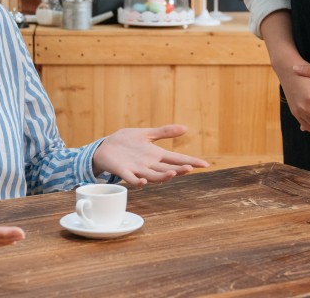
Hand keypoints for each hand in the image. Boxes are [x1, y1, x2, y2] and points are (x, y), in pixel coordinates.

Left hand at [92, 124, 209, 185]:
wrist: (104, 148)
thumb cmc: (126, 142)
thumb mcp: (147, 134)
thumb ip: (165, 132)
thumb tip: (185, 127)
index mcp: (156, 154)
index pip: (177, 158)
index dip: (191, 161)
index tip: (205, 164)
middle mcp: (149, 164)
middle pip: (168, 168)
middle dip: (179, 169)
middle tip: (190, 168)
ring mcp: (137, 169)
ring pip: (153, 176)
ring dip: (163, 176)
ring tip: (173, 173)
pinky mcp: (124, 171)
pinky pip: (132, 179)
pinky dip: (138, 181)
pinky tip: (142, 181)